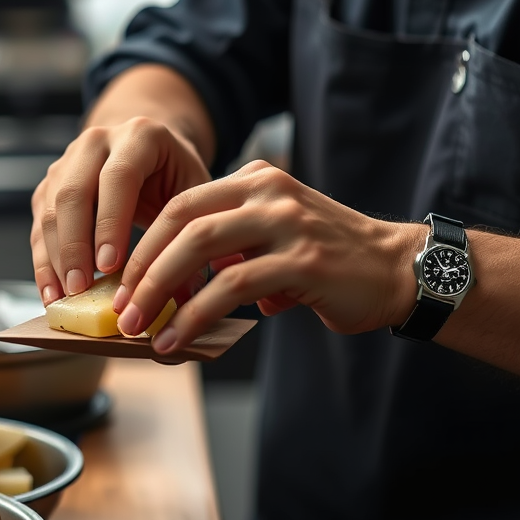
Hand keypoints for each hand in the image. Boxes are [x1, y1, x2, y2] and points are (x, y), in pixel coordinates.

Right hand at [31, 116, 211, 304]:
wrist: (150, 151)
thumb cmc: (175, 176)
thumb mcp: (194, 193)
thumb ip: (190, 234)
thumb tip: (182, 292)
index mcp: (139, 136)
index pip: (118, 177)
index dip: (110, 223)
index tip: (109, 265)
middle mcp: (96, 142)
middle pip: (73, 193)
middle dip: (74, 246)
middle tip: (81, 288)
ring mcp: (66, 162)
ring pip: (49, 210)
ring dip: (54, 257)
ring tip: (66, 296)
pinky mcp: (49, 186)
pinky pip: (38, 225)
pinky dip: (43, 261)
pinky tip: (53, 291)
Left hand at [113, 160, 424, 353]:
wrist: (399, 269)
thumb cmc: (329, 259)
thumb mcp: (273, 236)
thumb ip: (228, 248)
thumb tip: (169, 288)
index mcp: (254, 181)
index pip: (181, 203)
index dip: (143, 242)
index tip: (121, 281)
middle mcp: (268, 193)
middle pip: (181, 221)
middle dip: (142, 268)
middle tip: (120, 307)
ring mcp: (287, 223)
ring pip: (201, 249)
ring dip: (160, 292)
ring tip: (140, 328)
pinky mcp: (303, 261)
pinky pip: (232, 287)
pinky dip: (196, 314)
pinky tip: (178, 338)